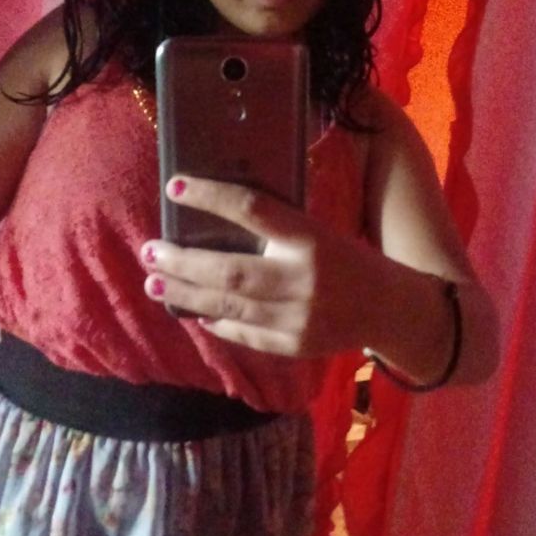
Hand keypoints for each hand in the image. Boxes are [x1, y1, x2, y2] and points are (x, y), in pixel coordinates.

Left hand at [141, 175, 388, 357]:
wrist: (386, 307)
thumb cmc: (345, 258)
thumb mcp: (318, 231)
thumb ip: (277, 229)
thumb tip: (213, 220)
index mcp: (311, 238)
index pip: (254, 210)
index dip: (212, 198)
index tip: (176, 188)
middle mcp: (302, 278)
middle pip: (230, 271)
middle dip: (182, 262)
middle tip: (149, 251)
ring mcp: (298, 318)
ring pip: (228, 307)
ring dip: (186, 295)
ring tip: (154, 284)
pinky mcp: (294, 347)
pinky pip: (243, 334)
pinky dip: (215, 323)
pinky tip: (194, 312)